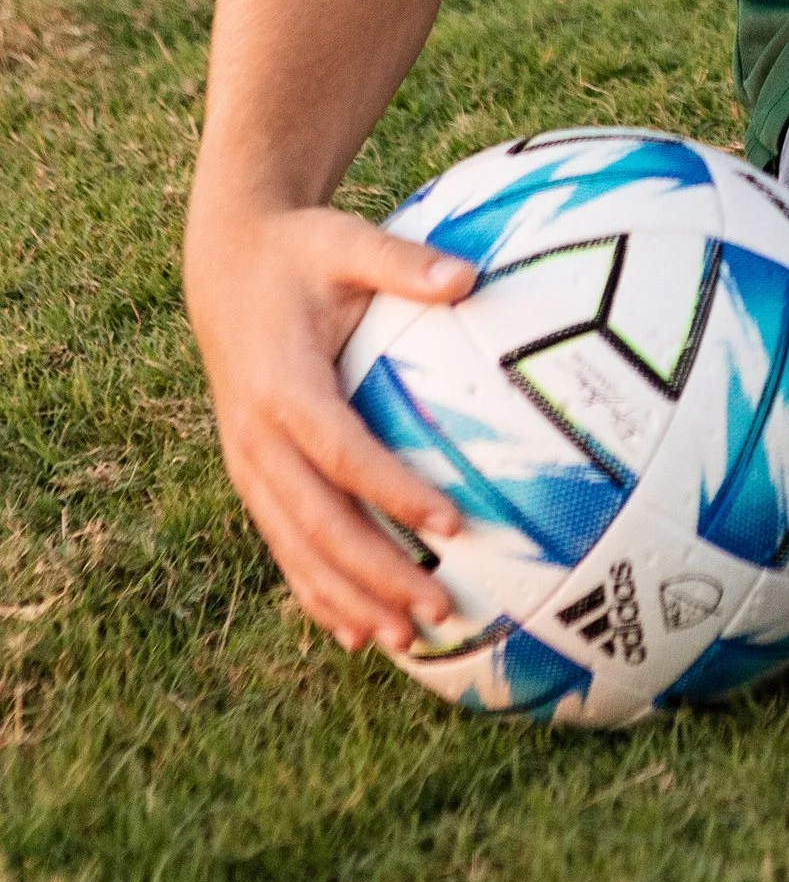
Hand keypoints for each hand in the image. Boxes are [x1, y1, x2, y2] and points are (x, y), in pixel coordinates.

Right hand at [186, 203, 474, 653]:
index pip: (343, 452)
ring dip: (349, 599)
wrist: (225, 265)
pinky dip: (317, 593)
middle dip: (377, 573)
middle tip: (440, 609)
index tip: (450, 523)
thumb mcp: (346, 240)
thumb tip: (469, 275)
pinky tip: (358, 634)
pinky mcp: (252, 476)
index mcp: (284, 386)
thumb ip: (403, 261)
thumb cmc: (301, 251)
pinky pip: (284, 545)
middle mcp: (258, 437)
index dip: (392, 491)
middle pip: (318, 521)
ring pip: (297, 547)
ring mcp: (250, 464)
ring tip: (407, 640)